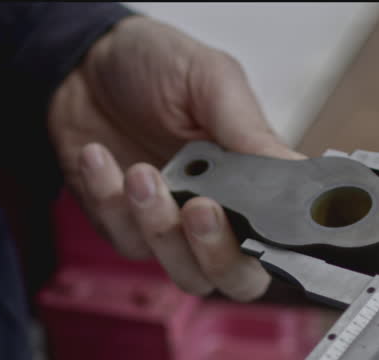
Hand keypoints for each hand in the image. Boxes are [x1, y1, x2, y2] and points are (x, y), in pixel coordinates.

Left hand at [48, 15, 305, 301]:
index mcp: (252, 179)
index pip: (280, 238)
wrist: (83, 62)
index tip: (256, 220)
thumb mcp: (211, 80)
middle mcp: (217, 211)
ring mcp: (170, 226)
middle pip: (234, 278)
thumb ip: (248, 130)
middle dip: (217, 253)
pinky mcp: (123, 227)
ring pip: (179, 269)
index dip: (276, 246)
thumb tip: (294, 171)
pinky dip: (108, 198)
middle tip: (198, 208)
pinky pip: (123, 237)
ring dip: (157, 225)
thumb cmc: (156, 65)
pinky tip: (98, 156)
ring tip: (140, 172)